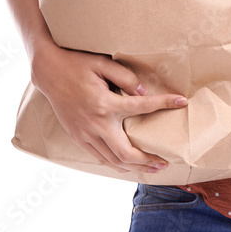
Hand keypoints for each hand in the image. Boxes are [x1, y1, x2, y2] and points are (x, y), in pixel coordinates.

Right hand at [31, 42, 186, 173]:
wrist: (48, 72)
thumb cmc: (77, 64)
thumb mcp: (102, 63)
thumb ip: (125, 77)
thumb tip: (143, 92)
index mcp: (106, 103)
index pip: (142, 107)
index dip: (165, 104)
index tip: (182, 101)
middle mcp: (96, 123)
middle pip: (126, 153)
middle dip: (147, 160)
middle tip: (164, 162)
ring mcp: (85, 134)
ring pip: (112, 160)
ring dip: (134, 167)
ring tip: (151, 168)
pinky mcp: (77, 137)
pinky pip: (99, 157)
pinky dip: (115, 164)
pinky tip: (127, 165)